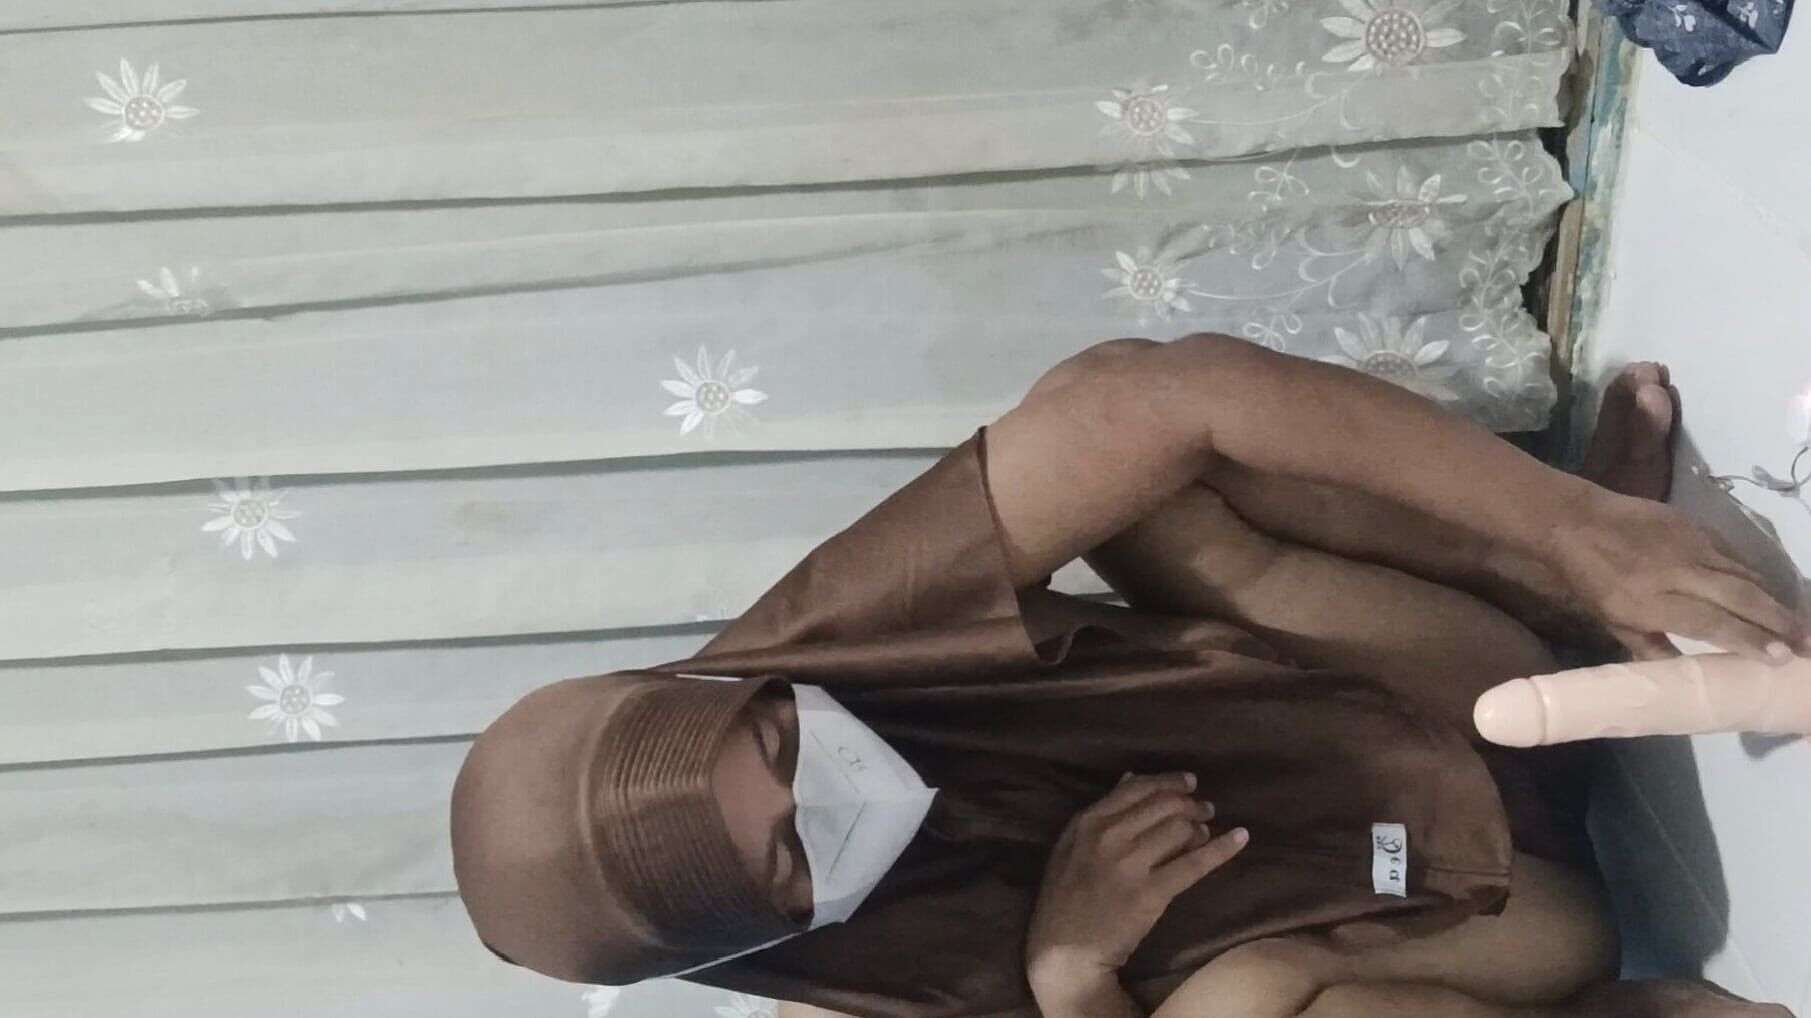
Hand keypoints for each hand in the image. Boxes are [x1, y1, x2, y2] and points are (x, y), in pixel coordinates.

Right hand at [1025, 773, 1248, 991]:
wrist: (1063, 951)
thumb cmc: (1065, 899)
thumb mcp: (1071, 846)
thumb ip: (1101, 812)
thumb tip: (1131, 777)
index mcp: (1087, 821)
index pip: (1137, 788)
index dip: (1169, 781)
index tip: (1190, 782)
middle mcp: (1108, 836)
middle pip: (1163, 805)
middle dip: (1190, 804)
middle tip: (1205, 810)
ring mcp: (1129, 864)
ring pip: (1180, 829)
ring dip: (1200, 827)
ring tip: (1206, 832)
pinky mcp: (1150, 893)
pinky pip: (1194, 864)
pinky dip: (1221, 848)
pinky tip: (1240, 838)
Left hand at [1546, 488, 1810, 662]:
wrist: (1576, 521)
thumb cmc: (1590, 580)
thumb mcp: (1613, 622)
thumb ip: (1651, 648)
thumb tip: (1685, 678)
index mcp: (1650, 602)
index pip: (1712, 623)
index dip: (1750, 640)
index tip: (1784, 657)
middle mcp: (1677, 572)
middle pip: (1741, 596)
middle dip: (1780, 622)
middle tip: (1809, 644)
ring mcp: (1690, 544)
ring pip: (1744, 574)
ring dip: (1774, 600)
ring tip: (1798, 623)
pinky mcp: (1696, 525)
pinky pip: (1734, 554)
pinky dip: (1754, 573)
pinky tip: (1768, 590)